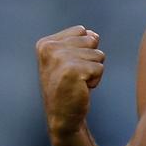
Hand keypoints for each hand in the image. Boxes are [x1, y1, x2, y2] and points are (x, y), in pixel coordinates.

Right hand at [35, 25, 104, 139]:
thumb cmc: (69, 86)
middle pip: (92, 40)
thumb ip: (81, 41)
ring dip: (93, 70)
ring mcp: (60, 59)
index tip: (70, 65)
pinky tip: (81, 88)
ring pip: (98, 54)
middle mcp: (50, 48)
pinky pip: (100, 68)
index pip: (82, 30)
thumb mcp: (70, 58)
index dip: (83, 48)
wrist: (63, 115)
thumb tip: (94, 35)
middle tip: (75, 75)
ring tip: (78, 82)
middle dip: (90, 58)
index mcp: (46, 43)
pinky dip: (95, 79)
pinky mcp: (73, 71)